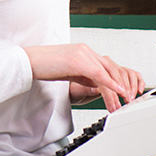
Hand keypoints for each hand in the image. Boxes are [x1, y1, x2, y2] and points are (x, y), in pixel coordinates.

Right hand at [23, 43, 142, 111]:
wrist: (29, 61)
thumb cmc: (45, 67)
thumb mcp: (70, 73)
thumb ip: (84, 78)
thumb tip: (98, 88)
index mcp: (84, 52)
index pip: (107, 67)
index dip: (117, 81)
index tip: (123, 95)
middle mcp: (86, 50)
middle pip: (111, 69)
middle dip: (121, 87)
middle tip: (126, 102)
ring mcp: (82, 54)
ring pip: (107, 73)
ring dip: (116, 91)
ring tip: (120, 105)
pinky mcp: (77, 61)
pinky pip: (98, 74)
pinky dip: (110, 84)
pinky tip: (117, 92)